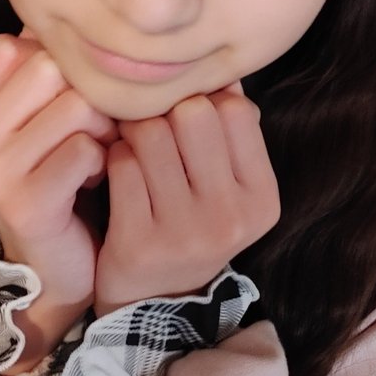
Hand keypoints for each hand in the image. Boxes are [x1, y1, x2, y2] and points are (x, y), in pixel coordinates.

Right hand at [0, 32, 116, 369]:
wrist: (55, 273)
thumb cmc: (59, 184)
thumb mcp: (39, 125)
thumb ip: (42, 74)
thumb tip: (74, 15)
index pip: (12, 45)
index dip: (57, 64)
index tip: (68, 102)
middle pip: (47, 65)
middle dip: (87, 92)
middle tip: (94, 130)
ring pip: (75, 104)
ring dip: (102, 128)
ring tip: (96, 153)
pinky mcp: (25, 202)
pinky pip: (84, 149)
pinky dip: (103, 161)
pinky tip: (94, 181)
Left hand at [94, 86, 278, 316]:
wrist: (153, 302)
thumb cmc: (190, 223)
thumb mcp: (227, 186)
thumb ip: (229, 131)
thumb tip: (224, 72)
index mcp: (262, 197)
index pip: (234, 109)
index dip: (203, 100)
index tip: (183, 116)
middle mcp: (231, 216)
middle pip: (193, 113)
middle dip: (165, 111)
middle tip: (152, 127)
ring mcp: (186, 232)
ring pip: (151, 133)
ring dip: (134, 133)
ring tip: (133, 150)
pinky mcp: (140, 243)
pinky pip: (120, 164)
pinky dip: (113, 158)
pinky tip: (115, 174)